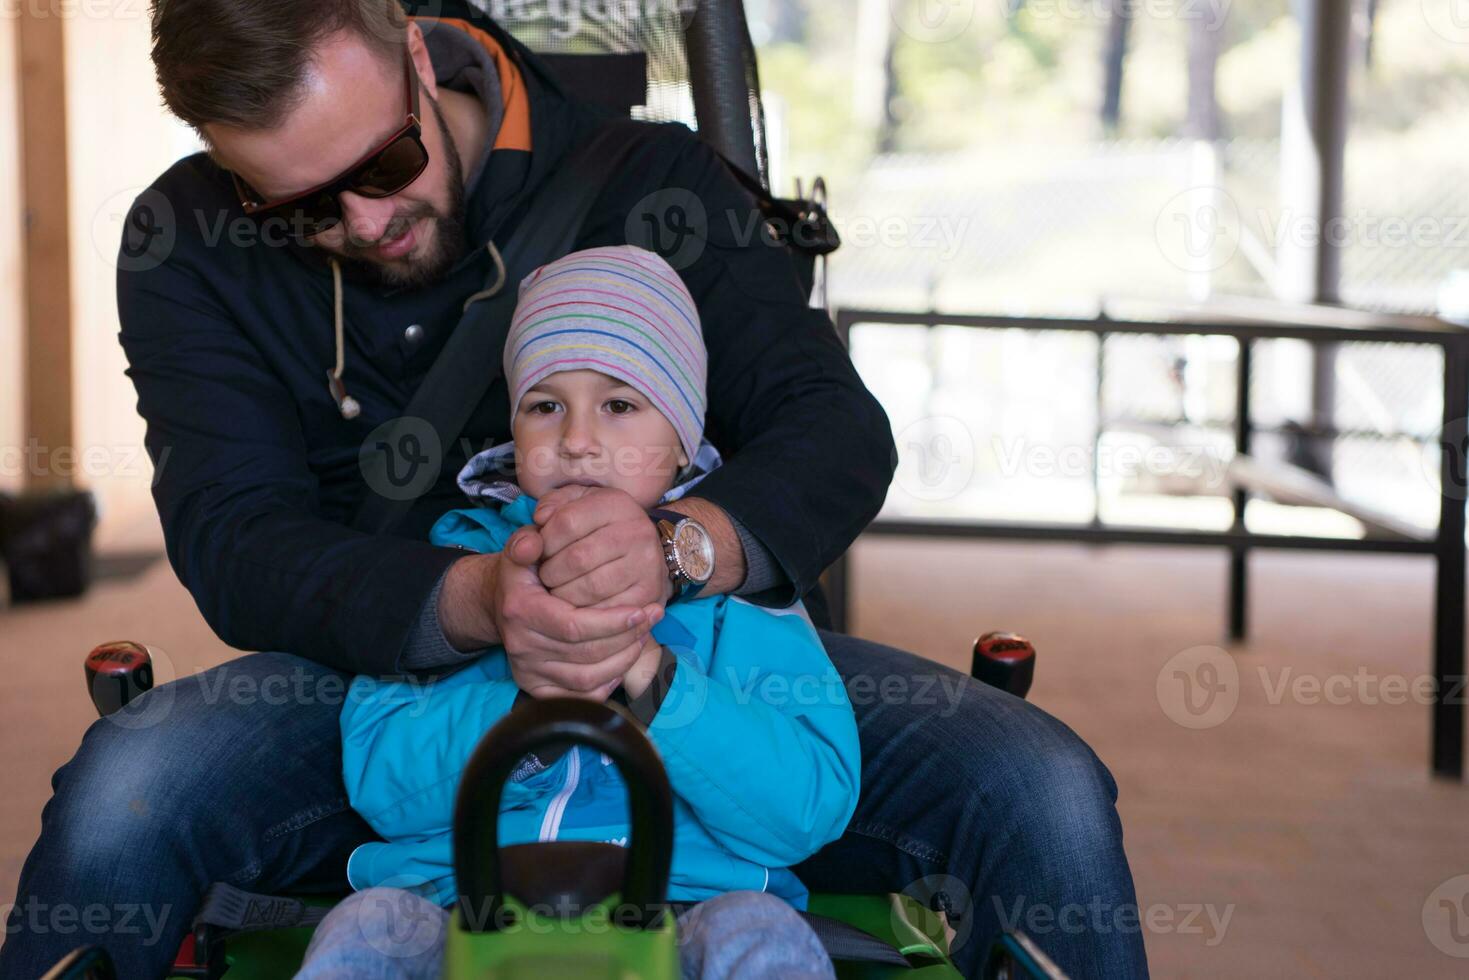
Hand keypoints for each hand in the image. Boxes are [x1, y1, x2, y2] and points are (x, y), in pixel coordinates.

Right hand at [489, 526, 664, 698]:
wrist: (502, 601)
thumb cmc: (525, 571)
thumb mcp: (522, 547)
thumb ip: (528, 541)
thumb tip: (535, 543)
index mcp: (520, 610)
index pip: (574, 626)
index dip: (613, 622)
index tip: (643, 610)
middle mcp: (521, 646)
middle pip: (586, 654)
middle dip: (627, 638)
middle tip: (653, 617)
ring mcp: (527, 671)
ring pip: (587, 678)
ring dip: (623, 660)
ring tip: (643, 636)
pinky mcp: (536, 687)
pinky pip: (580, 696)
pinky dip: (608, 682)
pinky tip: (624, 659)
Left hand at [534, 485, 672, 609]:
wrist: (640, 554)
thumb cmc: (596, 530)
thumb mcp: (573, 508)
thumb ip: (547, 513)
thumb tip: (532, 534)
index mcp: (616, 504)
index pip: (567, 522)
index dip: (544, 540)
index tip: (540, 550)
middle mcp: (637, 531)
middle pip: (577, 558)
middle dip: (551, 572)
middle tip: (545, 576)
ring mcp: (647, 564)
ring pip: (591, 587)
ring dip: (564, 594)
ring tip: (558, 589)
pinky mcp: (649, 593)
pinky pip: (606, 610)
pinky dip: (584, 612)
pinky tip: (576, 605)